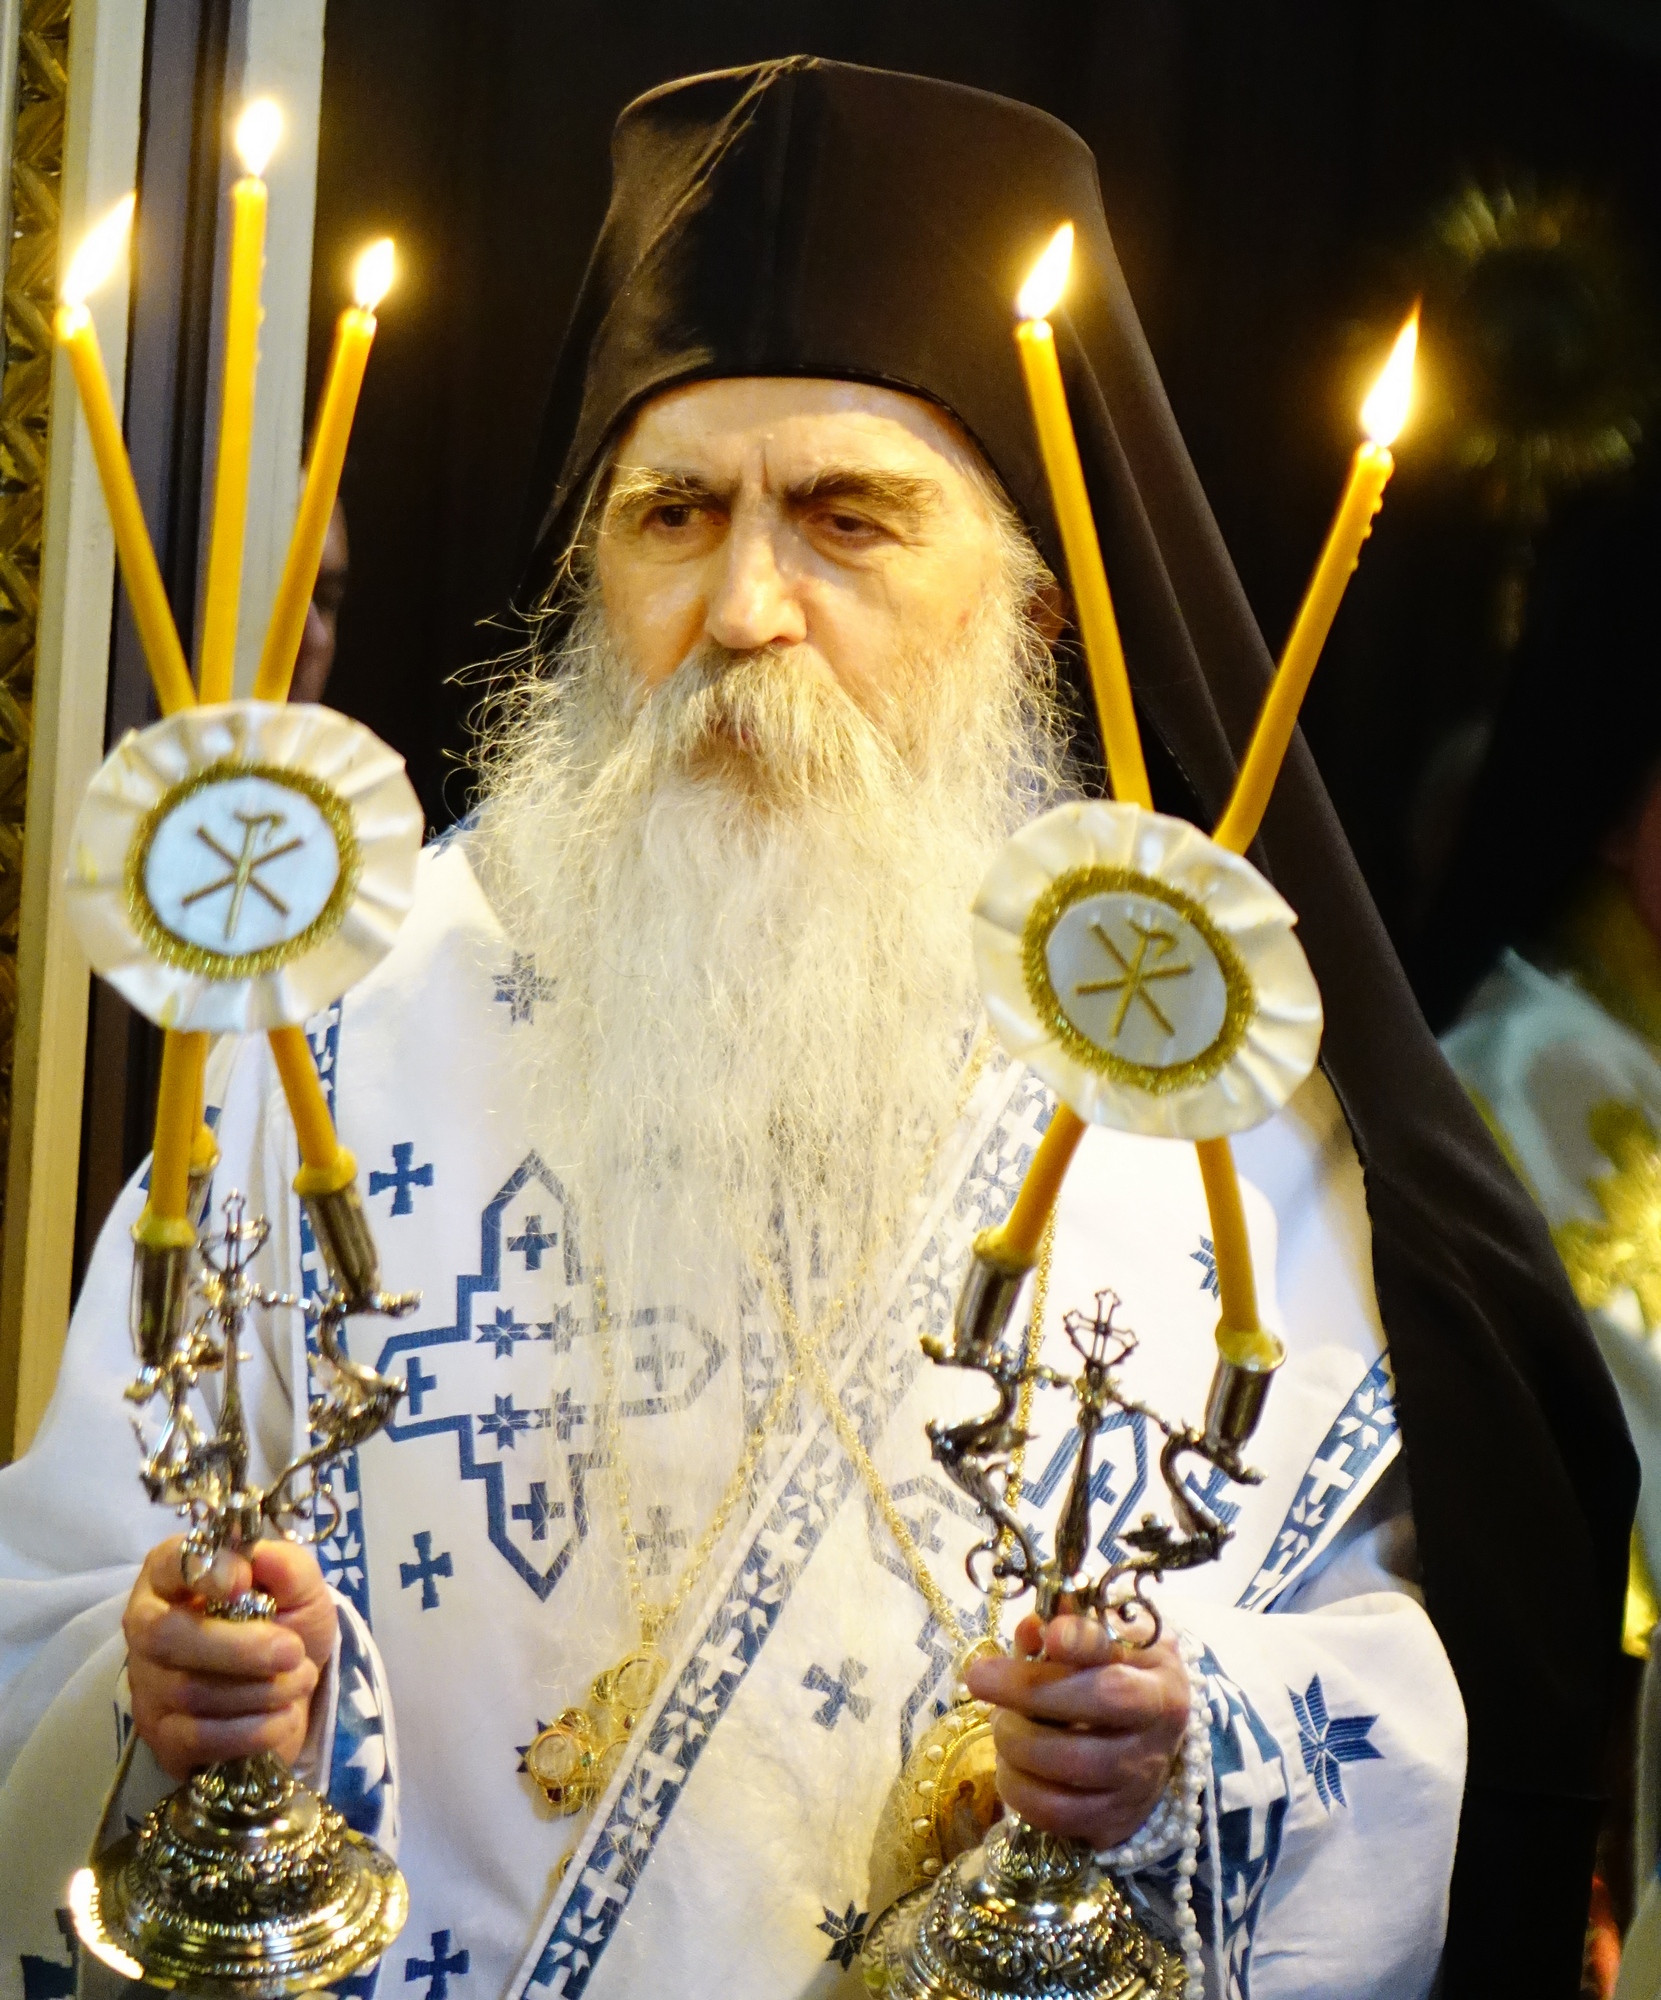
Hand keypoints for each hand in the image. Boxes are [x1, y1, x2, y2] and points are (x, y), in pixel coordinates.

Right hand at [124, 1538, 334, 1780]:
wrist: (293, 1690)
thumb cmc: (286, 1623)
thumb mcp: (301, 1589)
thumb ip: (287, 1566)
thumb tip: (262, 1556)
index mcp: (176, 1576)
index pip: (169, 1564)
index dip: (204, 1573)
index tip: (244, 1583)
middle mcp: (148, 1627)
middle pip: (164, 1636)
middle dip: (237, 1648)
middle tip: (292, 1651)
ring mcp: (148, 1686)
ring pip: (188, 1691)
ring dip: (260, 1689)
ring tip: (301, 1678)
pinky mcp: (162, 1737)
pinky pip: (197, 1738)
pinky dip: (252, 1729)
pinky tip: (284, 1716)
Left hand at [965, 1612, 1188, 1848]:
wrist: (1156, 1736)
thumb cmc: (1127, 1674)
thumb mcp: (1116, 1640)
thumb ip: (1075, 1628)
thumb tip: (1032, 1629)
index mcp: (1160, 1687)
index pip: (1118, 1674)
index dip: (1081, 1649)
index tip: (1046, 1634)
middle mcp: (1156, 1741)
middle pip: (1089, 1721)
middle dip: (1024, 1696)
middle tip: (980, 1678)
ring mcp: (1136, 1788)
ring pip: (1068, 1773)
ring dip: (1015, 1745)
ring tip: (999, 1723)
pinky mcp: (1113, 1823)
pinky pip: (1056, 1815)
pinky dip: (1019, 1790)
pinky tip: (1010, 1765)